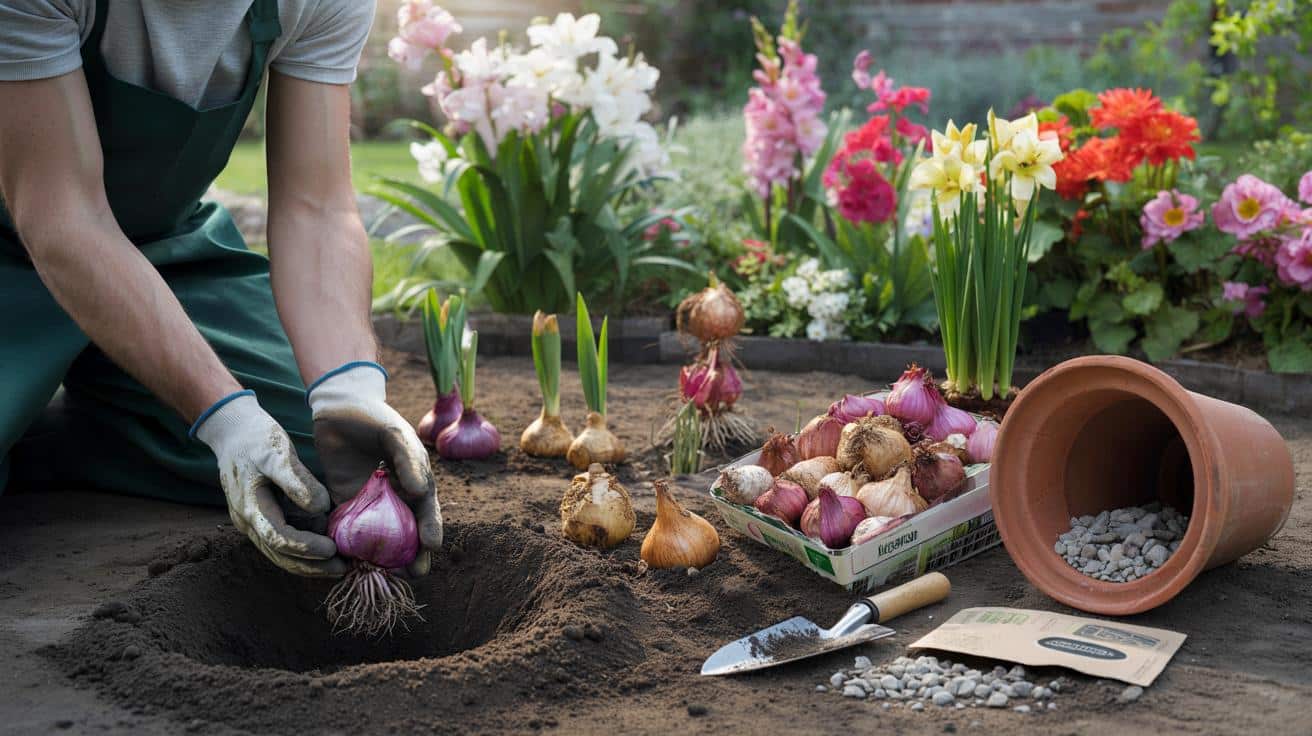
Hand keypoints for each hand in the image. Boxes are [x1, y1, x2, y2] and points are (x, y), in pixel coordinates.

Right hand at [193, 392, 346, 576]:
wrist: (232, 430)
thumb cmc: (255, 438)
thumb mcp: (276, 452)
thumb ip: (297, 481)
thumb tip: (321, 508)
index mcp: (250, 507)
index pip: (279, 538)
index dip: (306, 547)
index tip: (333, 549)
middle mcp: (249, 522)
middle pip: (280, 555)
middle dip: (311, 566)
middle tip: (343, 569)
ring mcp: (254, 522)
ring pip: (280, 553)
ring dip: (309, 563)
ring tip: (339, 565)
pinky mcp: (263, 517)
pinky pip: (282, 540)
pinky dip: (304, 548)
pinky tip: (327, 548)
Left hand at [308, 363, 441, 576]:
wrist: (337, 407)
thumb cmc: (373, 418)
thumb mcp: (395, 434)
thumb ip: (408, 461)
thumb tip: (420, 491)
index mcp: (414, 481)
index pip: (426, 510)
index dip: (431, 528)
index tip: (431, 545)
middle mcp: (395, 496)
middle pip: (407, 530)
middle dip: (412, 554)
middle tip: (413, 574)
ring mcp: (370, 501)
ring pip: (380, 535)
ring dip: (383, 556)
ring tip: (384, 575)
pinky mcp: (343, 502)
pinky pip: (348, 528)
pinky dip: (351, 544)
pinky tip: (349, 561)